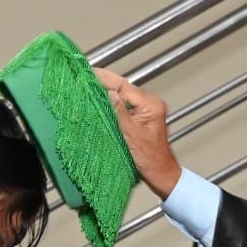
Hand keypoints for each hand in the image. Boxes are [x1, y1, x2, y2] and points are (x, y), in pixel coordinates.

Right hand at [91, 67, 182, 198]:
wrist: (160, 172)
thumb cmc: (150, 159)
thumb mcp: (131, 135)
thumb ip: (119, 112)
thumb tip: (109, 93)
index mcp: (151, 105)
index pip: (124, 87)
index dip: (105, 80)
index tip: (90, 74)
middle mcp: (151, 104)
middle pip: (124, 87)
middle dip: (105, 80)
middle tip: (86, 74)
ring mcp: (147, 109)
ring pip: (124, 94)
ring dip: (107, 88)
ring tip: (90, 82)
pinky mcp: (142, 116)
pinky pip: (125, 103)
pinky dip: (112, 100)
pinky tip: (101, 97)